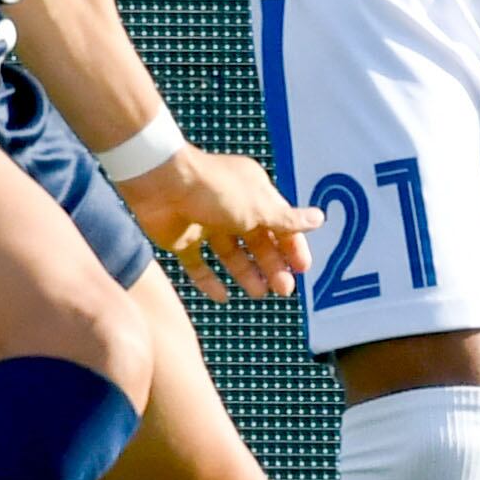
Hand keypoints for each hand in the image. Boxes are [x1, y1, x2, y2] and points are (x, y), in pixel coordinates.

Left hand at [118, 147, 320, 301]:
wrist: (160, 183)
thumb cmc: (214, 189)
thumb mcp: (258, 206)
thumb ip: (287, 219)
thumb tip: (319, 219)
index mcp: (252, 192)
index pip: (279, 222)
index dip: (292, 246)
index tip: (302, 269)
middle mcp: (230, 207)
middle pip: (257, 241)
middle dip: (272, 265)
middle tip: (284, 290)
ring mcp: (204, 223)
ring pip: (230, 254)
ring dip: (247, 274)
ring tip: (260, 294)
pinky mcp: (181, 239)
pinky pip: (198, 265)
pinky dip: (209, 281)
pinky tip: (223, 297)